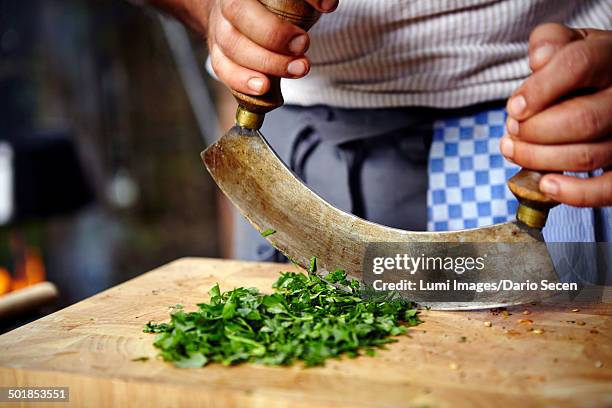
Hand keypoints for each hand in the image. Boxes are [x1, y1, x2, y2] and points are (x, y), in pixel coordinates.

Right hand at [207, 0, 336, 95]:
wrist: (244, 13)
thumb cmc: (272, 4)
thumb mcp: (291, 0)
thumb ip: (306, 0)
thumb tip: (328, 3)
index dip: (291, 5)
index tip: (326, 7)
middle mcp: (226, 4)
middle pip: (238, 14)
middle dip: (275, 34)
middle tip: (304, 46)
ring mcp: (218, 29)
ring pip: (232, 45)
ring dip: (266, 62)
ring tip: (297, 69)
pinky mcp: (219, 55)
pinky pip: (223, 69)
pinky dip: (242, 81)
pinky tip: (263, 87)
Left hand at [500, 23, 611, 206]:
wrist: (609, 84)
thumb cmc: (581, 68)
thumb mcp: (567, 44)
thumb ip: (549, 43)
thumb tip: (539, 58)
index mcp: (609, 58)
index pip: (577, 66)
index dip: (539, 89)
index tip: (514, 107)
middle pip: (581, 120)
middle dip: (534, 131)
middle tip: (512, 130)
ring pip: (587, 155)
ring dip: (539, 159)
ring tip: (513, 150)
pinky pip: (608, 189)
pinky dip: (575, 194)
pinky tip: (546, 184)